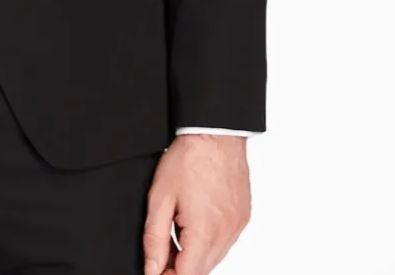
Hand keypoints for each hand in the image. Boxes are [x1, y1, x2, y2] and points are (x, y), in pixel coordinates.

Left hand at [142, 134, 250, 274]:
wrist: (215, 133)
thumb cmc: (188, 158)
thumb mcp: (160, 198)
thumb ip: (155, 238)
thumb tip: (152, 268)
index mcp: (204, 232)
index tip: (156, 270)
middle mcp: (225, 235)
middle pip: (201, 270)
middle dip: (180, 267)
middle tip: (162, 250)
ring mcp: (237, 227)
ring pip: (214, 258)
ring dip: (194, 255)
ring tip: (177, 229)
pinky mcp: (242, 219)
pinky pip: (225, 242)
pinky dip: (209, 241)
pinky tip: (196, 221)